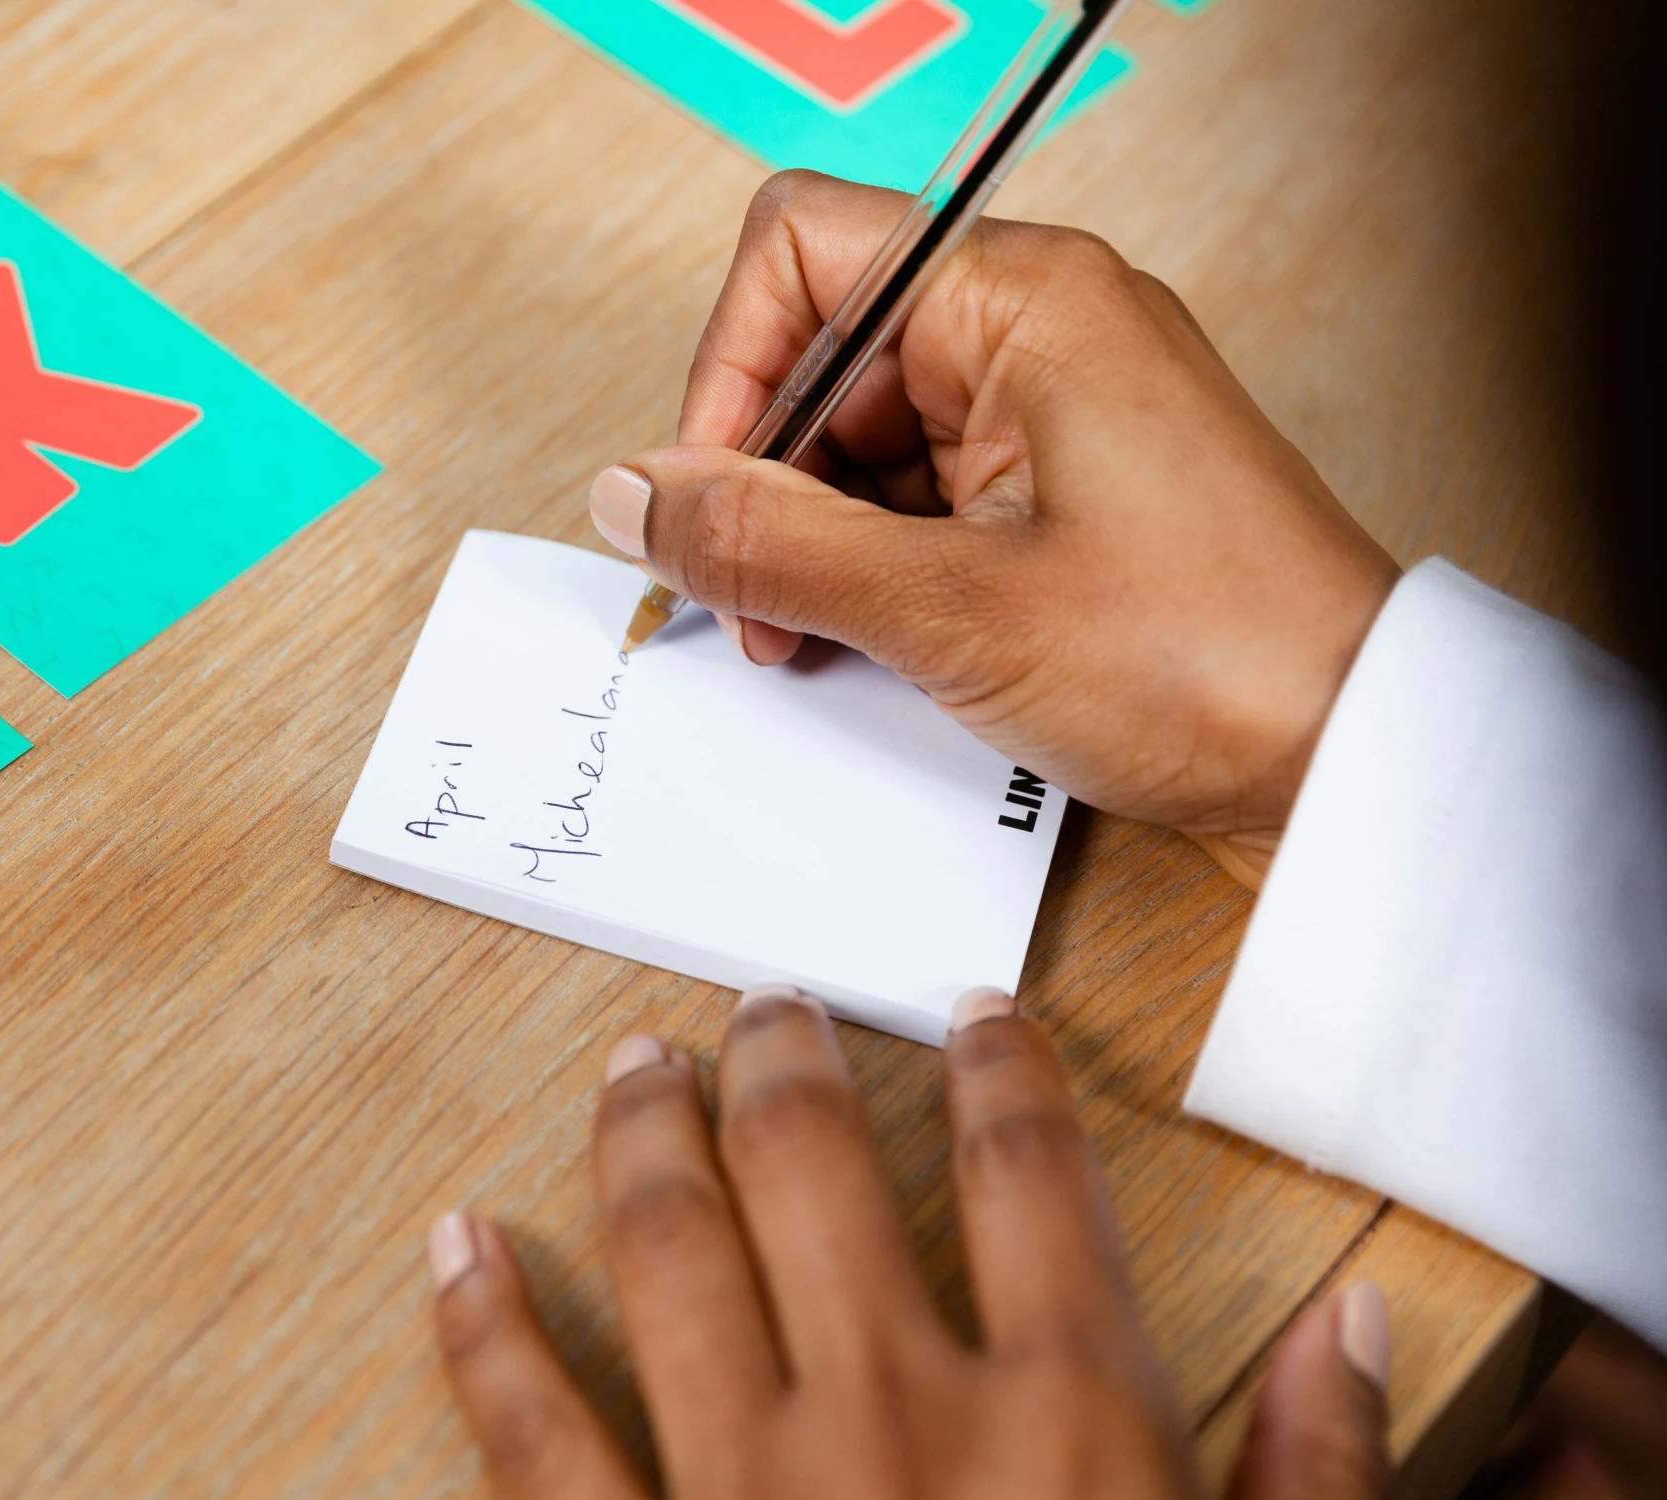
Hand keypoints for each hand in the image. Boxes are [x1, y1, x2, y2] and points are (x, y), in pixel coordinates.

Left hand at [429, 987, 1392, 1499]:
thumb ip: (1318, 1482)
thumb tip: (1355, 1329)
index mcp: (1066, 1422)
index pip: (1030, 1173)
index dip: (1002, 1069)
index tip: (975, 1018)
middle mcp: (890, 1421)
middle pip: (818, 1168)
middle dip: (788, 1062)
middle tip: (768, 1007)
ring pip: (671, 1248)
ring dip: (644, 1134)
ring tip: (636, 1066)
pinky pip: (528, 1429)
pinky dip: (483, 1325)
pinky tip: (459, 1246)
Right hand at [585, 173, 1400, 887]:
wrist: (1348, 757)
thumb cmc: (1214, 659)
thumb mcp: (947, 606)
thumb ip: (768, 542)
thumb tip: (638, 495)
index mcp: (1020, 298)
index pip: (799, 255)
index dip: (728, 374)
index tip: (712, 497)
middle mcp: (1032, 332)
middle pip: (816, 356)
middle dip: (765, 485)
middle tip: (758, 605)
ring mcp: (1045, 411)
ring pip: (854, 440)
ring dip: (813, 544)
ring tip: (826, 642)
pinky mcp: (1054, 489)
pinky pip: (912, 499)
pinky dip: (869, 571)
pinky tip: (874, 647)